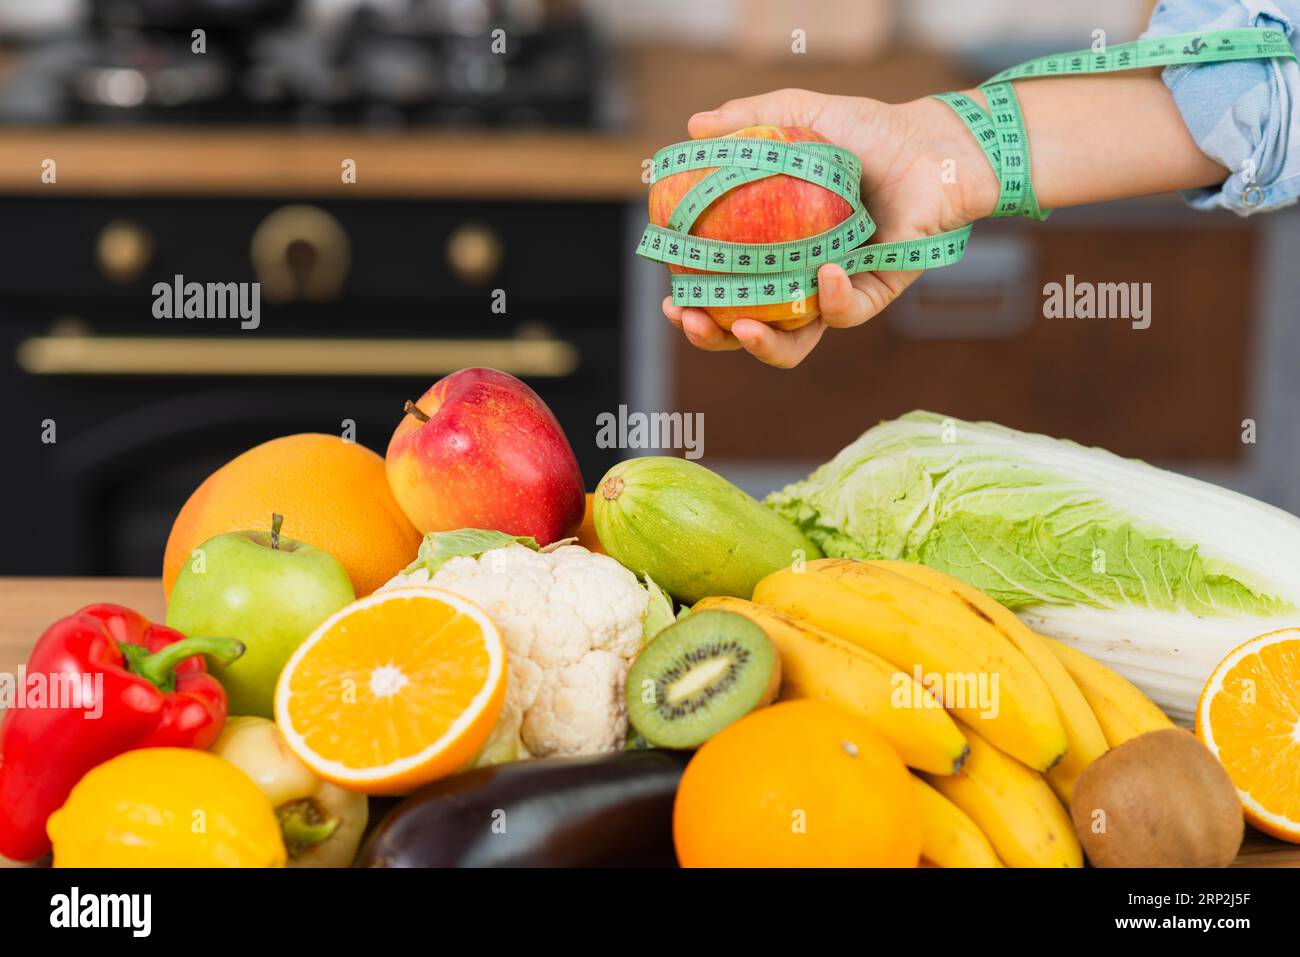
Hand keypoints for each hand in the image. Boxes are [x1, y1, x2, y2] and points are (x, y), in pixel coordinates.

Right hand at [663, 89, 999, 367]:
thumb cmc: (870, 132)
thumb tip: (692, 128)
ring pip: (796, 343)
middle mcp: (803, 280)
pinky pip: (849, 312)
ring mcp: (838, 291)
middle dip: (716, 338)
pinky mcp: (876, 292)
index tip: (672, 299)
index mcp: (777, 252)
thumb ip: (750, 119)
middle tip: (693, 320)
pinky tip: (824, 274)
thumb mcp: (802, 117)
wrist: (933, 144)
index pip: (728, 292)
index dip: (697, 306)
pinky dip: (833, 299)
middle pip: (751, 330)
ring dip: (764, 346)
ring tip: (744, 327)